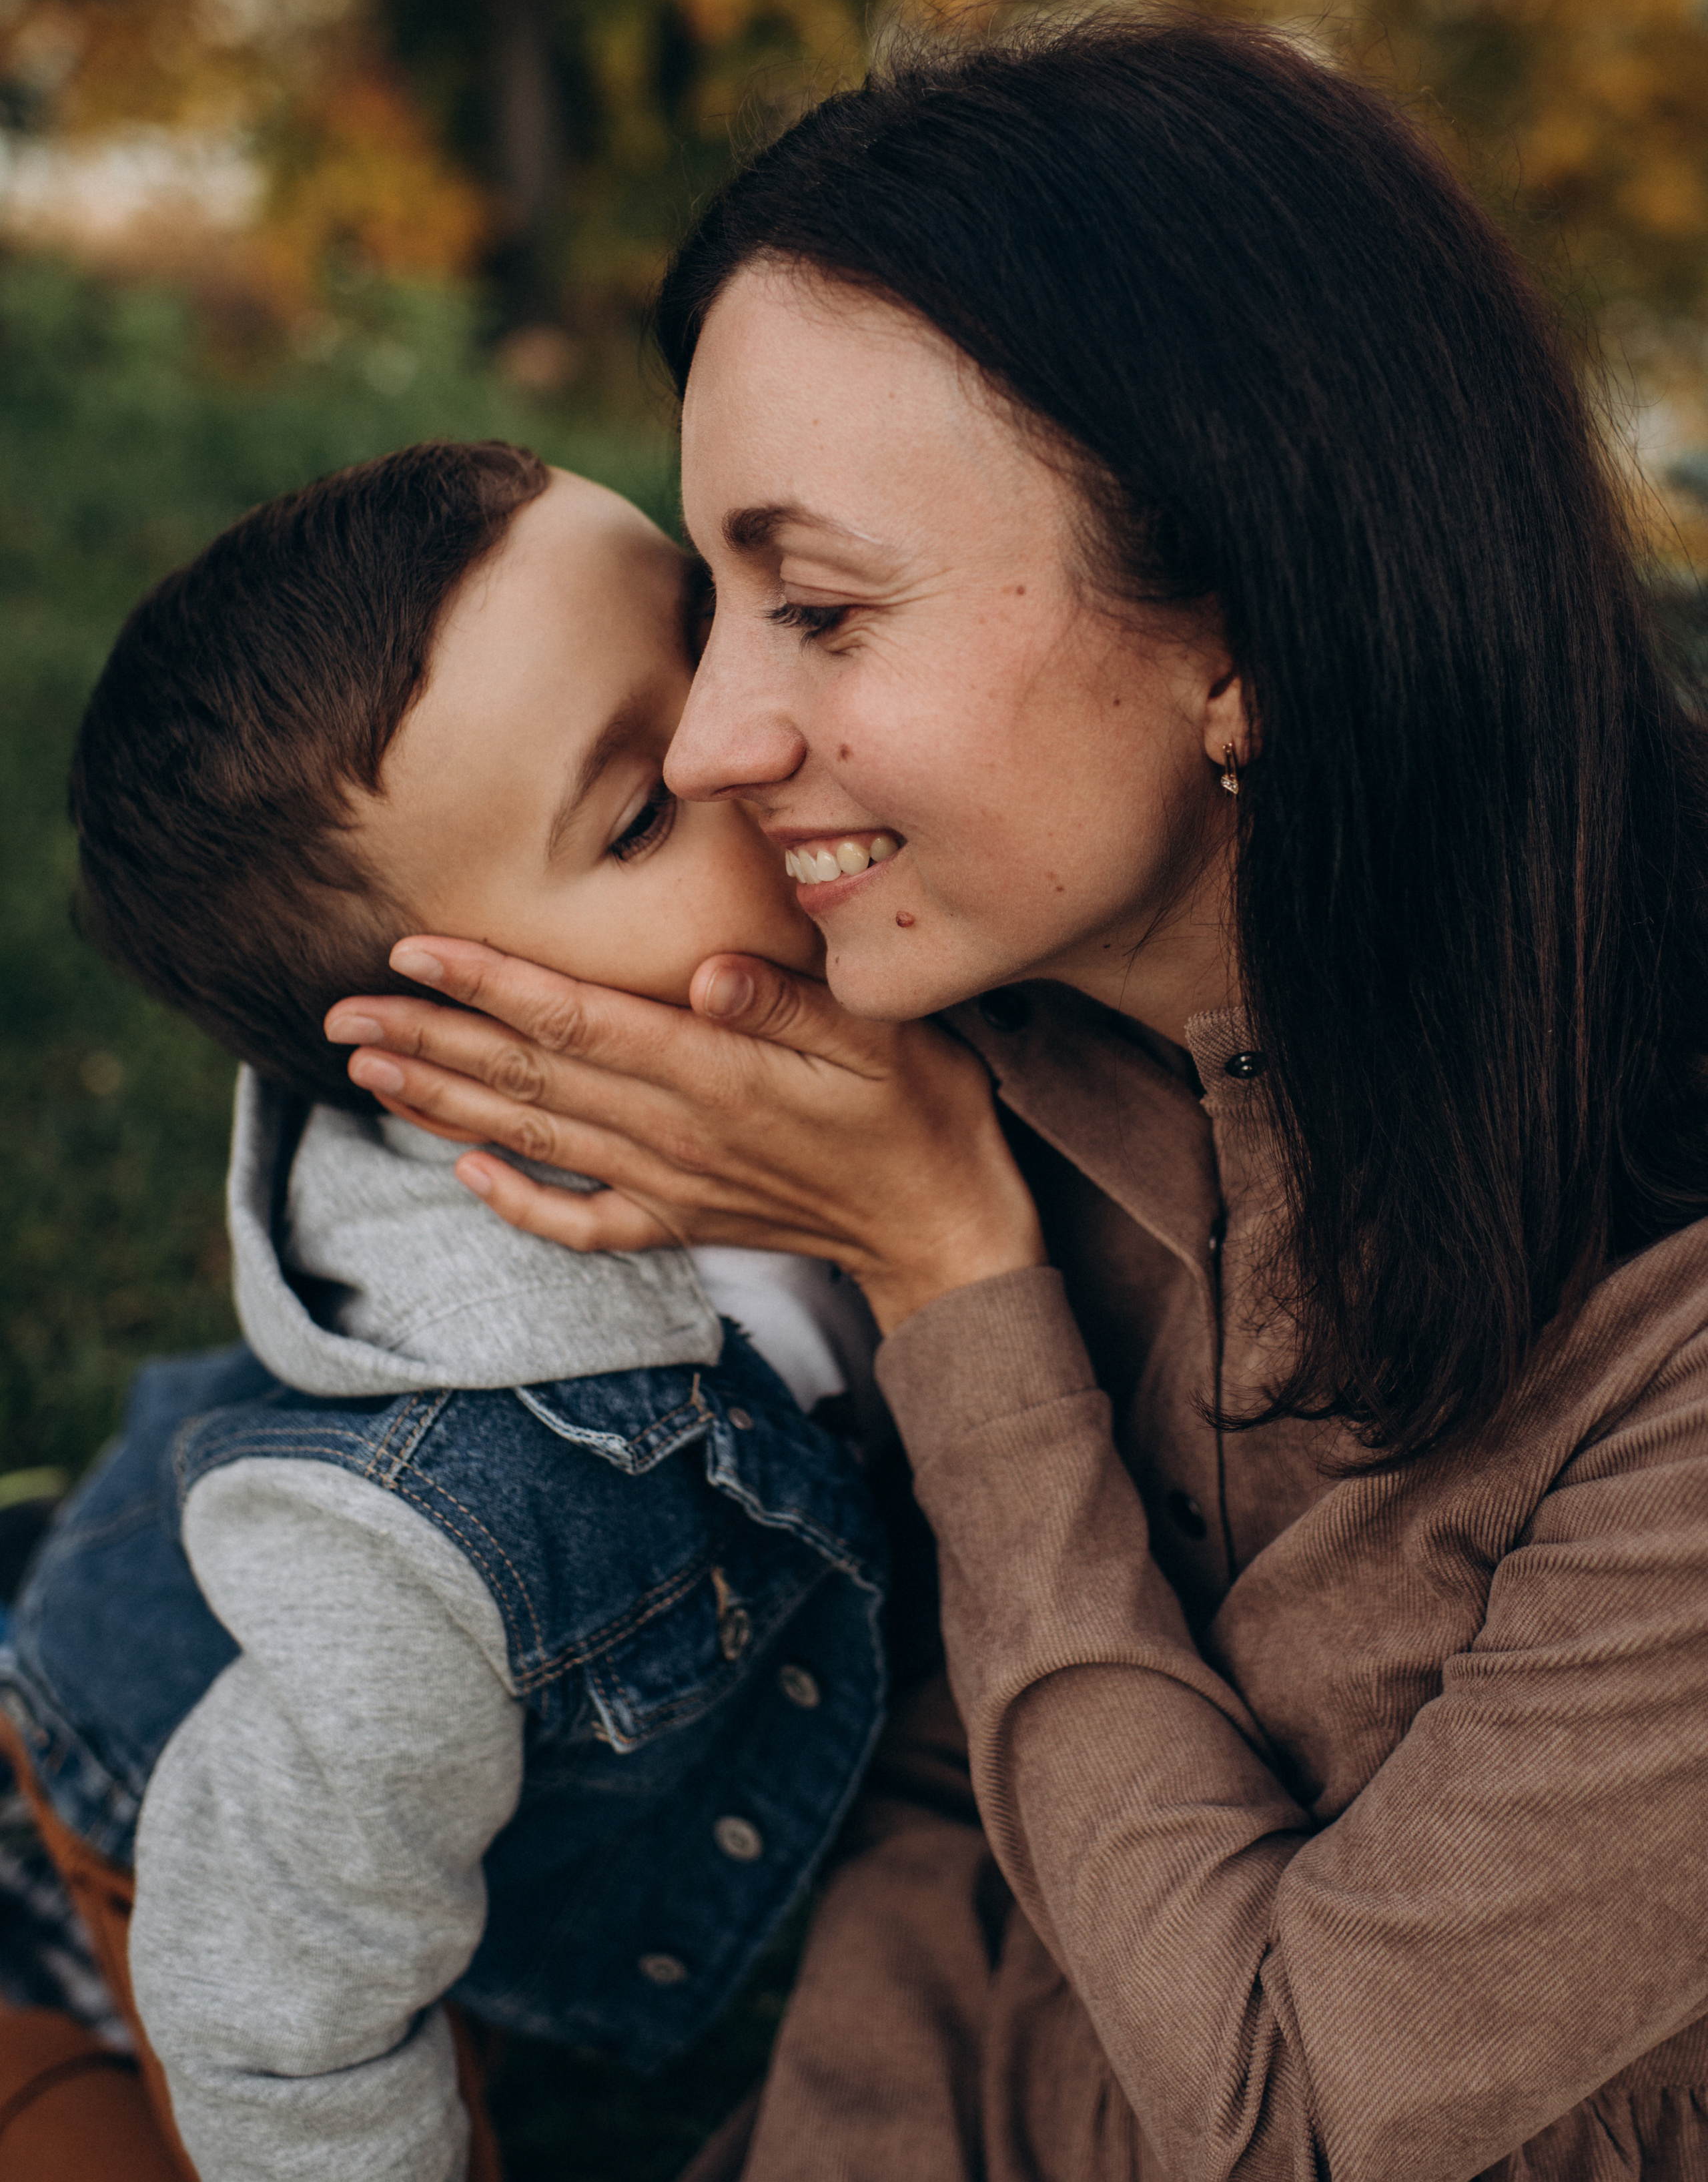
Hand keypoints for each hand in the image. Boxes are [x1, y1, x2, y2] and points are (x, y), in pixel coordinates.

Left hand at [324, 941, 1044, 1332]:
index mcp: (712, 1072)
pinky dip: (516, 1201)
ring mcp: (670, 1183)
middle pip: (528, 1078)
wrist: (947, 1230)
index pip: (575, 1019)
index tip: (412, 951)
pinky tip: (464, 1177)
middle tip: (341, 1011)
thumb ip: (791, 1000)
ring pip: (534, 1139)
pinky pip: (580, 1221)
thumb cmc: (921, 1110)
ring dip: (443, 1106)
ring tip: (367, 1072)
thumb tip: (709, 970)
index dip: (488, 983)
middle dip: (430, 1040)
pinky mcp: (681, 1222)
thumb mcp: (881, 1034)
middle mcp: (674, 1130)